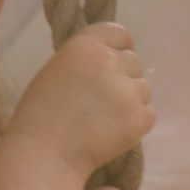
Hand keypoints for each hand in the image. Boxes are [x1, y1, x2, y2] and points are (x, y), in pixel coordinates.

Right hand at [10, 22, 154, 172]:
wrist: (44, 155)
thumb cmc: (41, 116)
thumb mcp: (56, 71)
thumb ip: (87, 60)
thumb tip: (115, 58)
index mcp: (85, 45)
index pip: (120, 34)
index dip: (118, 50)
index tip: (112, 66)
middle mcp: (109, 62)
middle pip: (135, 62)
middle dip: (124, 79)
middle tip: (101, 102)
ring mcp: (126, 90)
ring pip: (144, 88)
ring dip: (131, 102)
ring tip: (103, 120)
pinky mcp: (138, 117)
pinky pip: (148, 114)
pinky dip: (135, 124)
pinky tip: (111, 133)